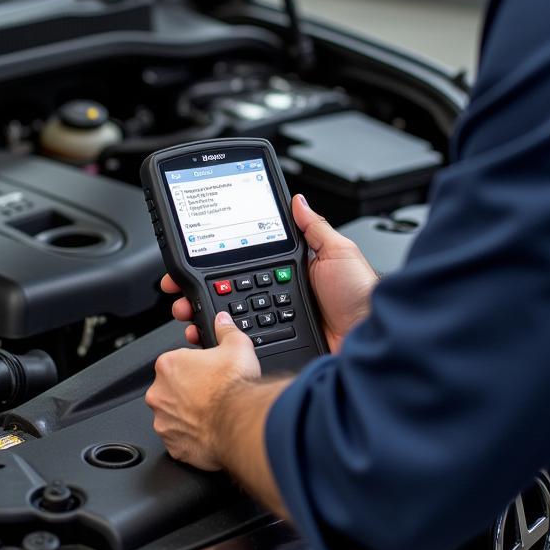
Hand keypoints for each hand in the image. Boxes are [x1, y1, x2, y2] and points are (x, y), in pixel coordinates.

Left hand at [145, 312, 261, 470]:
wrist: (240, 423)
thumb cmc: (234, 387)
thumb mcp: (237, 346)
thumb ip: (226, 331)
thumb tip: (222, 322)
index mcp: (168, 366)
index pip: (176, 362)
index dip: (195, 367)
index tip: (208, 373)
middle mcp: (159, 394)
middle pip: (172, 390)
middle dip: (189, 392)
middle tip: (212, 395)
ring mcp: (164, 422)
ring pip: (174, 416)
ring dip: (188, 416)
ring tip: (212, 415)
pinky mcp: (173, 446)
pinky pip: (180, 441)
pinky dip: (192, 438)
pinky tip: (209, 433)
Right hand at [160, 194, 377, 353]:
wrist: (371, 339)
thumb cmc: (362, 298)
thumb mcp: (340, 253)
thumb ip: (315, 228)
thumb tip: (298, 201)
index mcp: (291, 274)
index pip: (245, 264)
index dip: (217, 262)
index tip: (194, 258)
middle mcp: (278, 299)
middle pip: (227, 292)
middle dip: (196, 290)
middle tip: (178, 289)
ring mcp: (273, 324)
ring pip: (227, 319)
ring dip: (200, 315)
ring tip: (185, 309)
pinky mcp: (272, 348)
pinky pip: (239, 345)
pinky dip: (219, 343)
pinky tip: (205, 336)